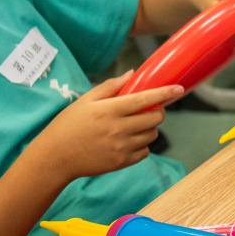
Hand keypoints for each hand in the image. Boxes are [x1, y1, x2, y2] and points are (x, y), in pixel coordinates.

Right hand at [23, 74, 183, 184]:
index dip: (164, 93)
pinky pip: (145, 151)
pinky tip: (128, 141)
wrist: (55, 157)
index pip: (144, 99)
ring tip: (134, 126)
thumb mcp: (85, 100)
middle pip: (155, 118)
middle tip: (148, 111)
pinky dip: (142, 145)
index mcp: (109, 110)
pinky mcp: (122, 162)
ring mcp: (121, 147)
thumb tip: (133, 74)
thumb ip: (110, 86)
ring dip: (149, 128)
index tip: (179, 88)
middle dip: (156, 112)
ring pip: (152, 135)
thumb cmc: (68, 125)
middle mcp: (118, 128)